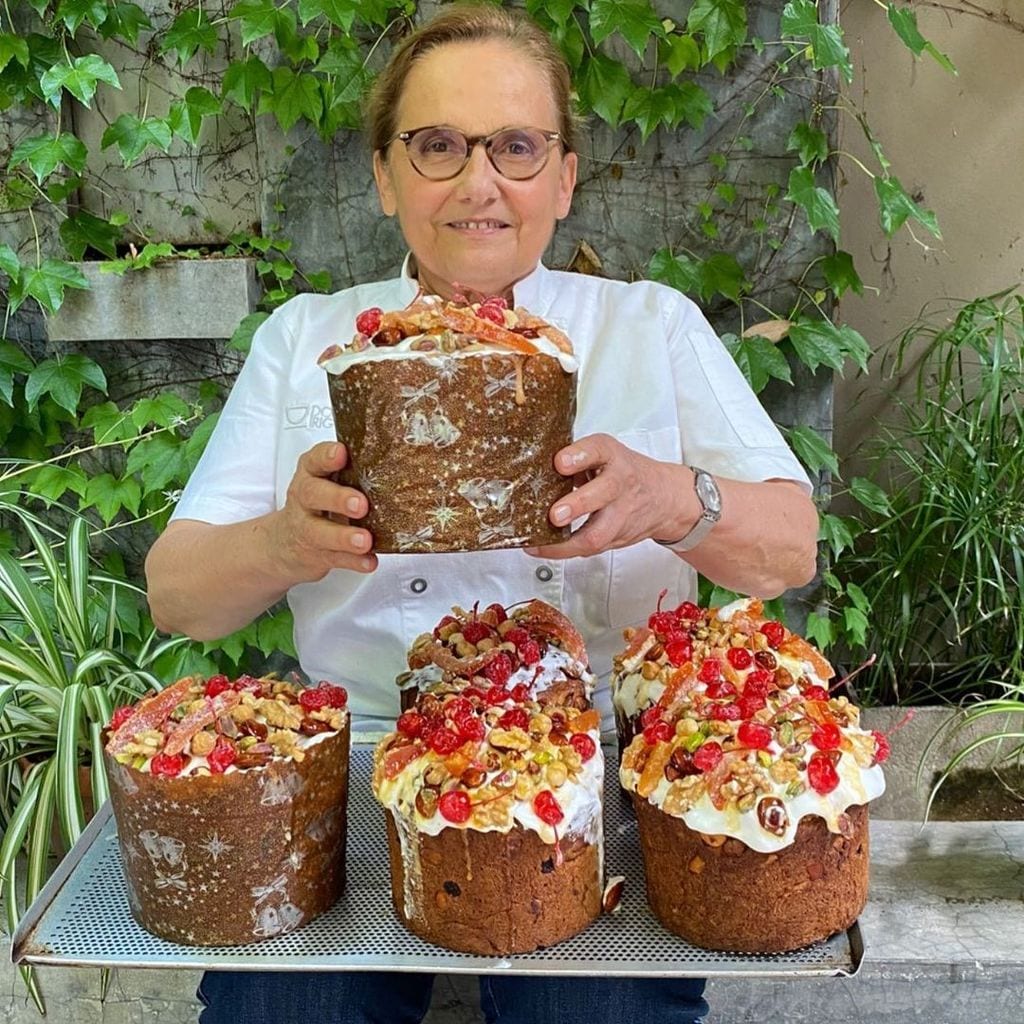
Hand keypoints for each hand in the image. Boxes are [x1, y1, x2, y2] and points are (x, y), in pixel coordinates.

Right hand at [266, 441, 376, 581]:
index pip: (314, 460)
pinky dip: (354, 561)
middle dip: (337, 498)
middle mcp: (305, 499)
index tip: (341, 453)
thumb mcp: (325, 481)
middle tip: (360, 504)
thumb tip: (402, 458)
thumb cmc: (317, 504)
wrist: (285, 544)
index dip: (326, 456)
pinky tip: (368, 561)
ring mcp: (308, 529)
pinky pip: (336, 559)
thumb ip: (353, 469)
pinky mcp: (317, 555)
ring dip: (344, 536)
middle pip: (313, 495)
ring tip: (364, 540)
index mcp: (311, 475)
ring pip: (321, 532)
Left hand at [526, 433, 693, 559]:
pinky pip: (592, 547)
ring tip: (540, 544)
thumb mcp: (605, 454)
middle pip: (604, 493)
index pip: (599, 450)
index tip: (560, 461)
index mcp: (612, 457)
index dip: (580, 455)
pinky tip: (544, 549)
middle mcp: (620, 483)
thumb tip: (533, 465)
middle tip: (555, 513)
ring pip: (599, 533)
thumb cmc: (625, 472)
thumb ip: (576, 457)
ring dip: (567, 542)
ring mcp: (621, 513)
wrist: (665, 498)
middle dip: (578, 505)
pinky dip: (565, 551)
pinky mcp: (617, 537)